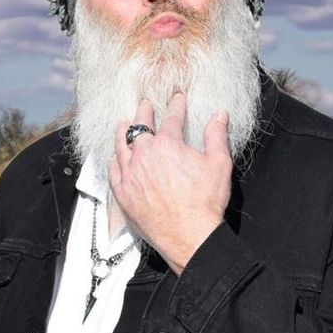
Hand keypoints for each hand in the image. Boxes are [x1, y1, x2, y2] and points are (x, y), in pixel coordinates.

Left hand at [109, 94, 232, 273]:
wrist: (188, 234)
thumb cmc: (205, 201)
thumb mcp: (219, 163)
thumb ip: (216, 136)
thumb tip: (220, 114)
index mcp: (167, 145)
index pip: (171, 119)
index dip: (176, 106)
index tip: (176, 98)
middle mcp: (143, 155)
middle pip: (139, 127)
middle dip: (143, 112)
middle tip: (144, 104)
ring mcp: (129, 173)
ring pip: (120, 146)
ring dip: (122, 132)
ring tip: (122, 124)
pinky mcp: (121, 192)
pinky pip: (112, 170)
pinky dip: (114, 160)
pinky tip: (114, 156)